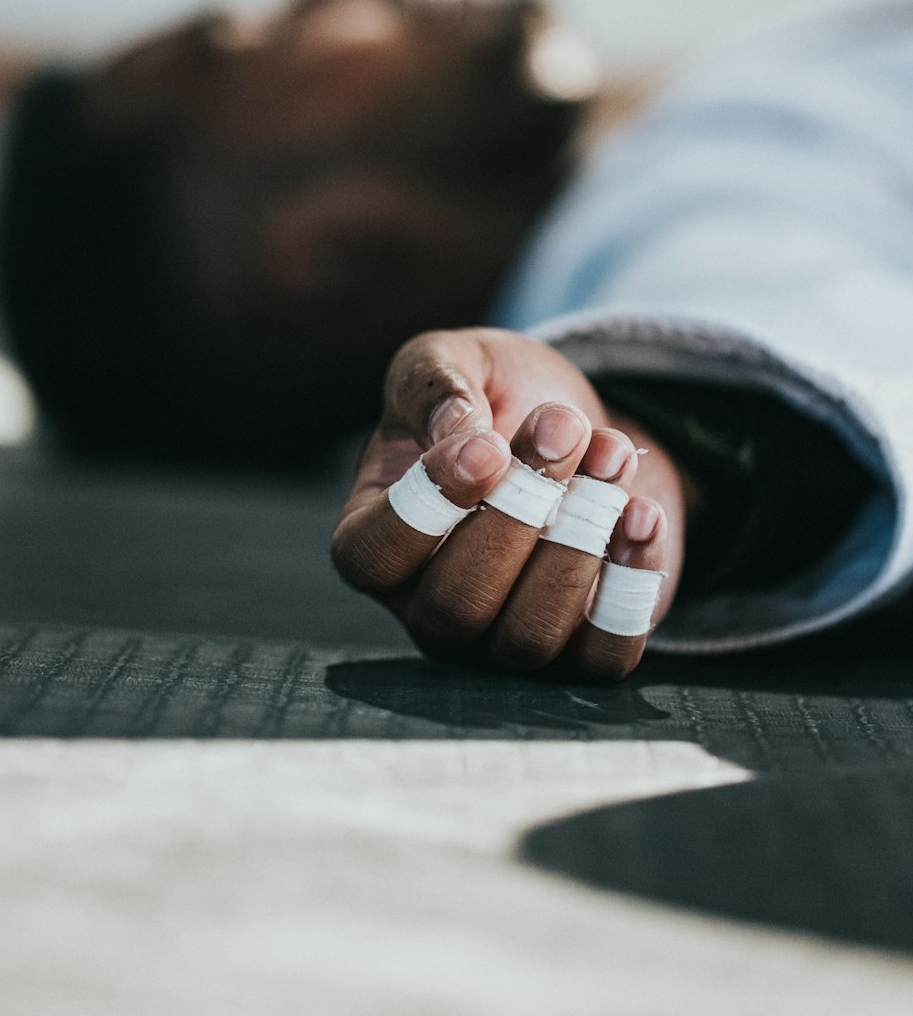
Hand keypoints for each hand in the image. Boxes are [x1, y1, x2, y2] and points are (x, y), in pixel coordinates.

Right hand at [332, 327, 686, 680]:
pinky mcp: (578, 654)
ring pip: (529, 634)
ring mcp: (501, 640)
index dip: (429, 506)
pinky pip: (602, 654)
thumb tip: (458, 431)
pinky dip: (631, 583)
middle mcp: (427, 605)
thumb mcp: (452, 361)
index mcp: (375, 536)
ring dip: (580, 539)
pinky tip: (643, 513)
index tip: (488, 445)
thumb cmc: (492, 399)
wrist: (575, 429)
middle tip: (563, 430)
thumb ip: (434, 384)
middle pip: (456, 603)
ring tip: (610, 455)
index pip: (372, 556)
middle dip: (521, 511)